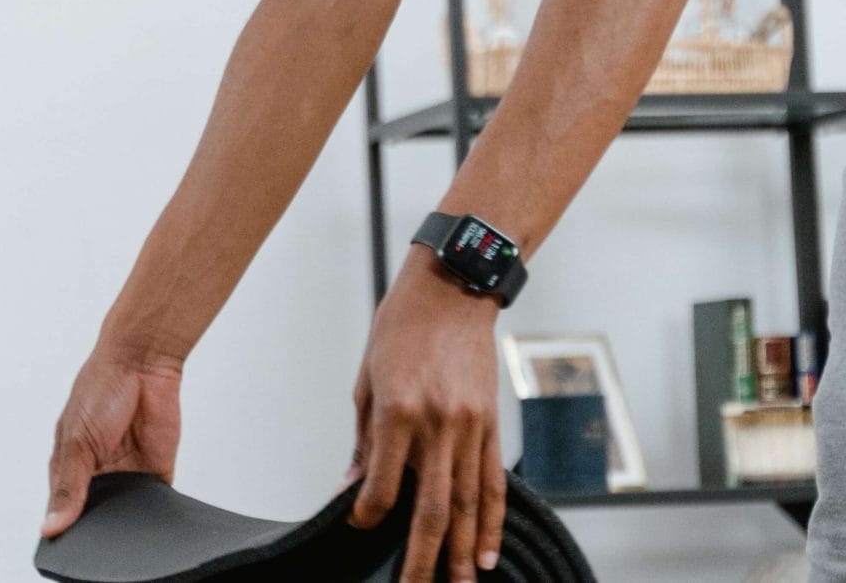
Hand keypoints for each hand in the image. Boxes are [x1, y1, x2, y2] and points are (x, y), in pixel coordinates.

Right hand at [40, 343, 184, 539]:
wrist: (142, 361)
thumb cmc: (100, 387)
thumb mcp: (77, 440)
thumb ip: (69, 486)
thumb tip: (51, 525)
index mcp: (70, 468)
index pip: (64, 511)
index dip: (66, 530)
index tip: (70, 550)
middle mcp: (98, 474)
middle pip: (96, 517)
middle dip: (98, 529)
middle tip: (99, 543)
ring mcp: (128, 474)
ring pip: (126, 515)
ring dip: (126, 522)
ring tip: (123, 530)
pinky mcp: (157, 471)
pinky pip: (156, 502)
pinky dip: (154, 511)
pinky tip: (149, 517)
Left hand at [336, 246, 508, 581]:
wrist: (453, 289)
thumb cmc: (403, 326)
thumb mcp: (366, 380)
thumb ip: (364, 440)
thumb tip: (353, 486)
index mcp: (398, 412)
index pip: (382, 487)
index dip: (368, 515)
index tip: (360, 524)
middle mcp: (437, 424)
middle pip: (432, 509)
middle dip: (422, 557)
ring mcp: (469, 426)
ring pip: (468, 504)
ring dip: (463, 550)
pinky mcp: (490, 423)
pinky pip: (492, 482)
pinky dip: (492, 521)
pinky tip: (488, 551)